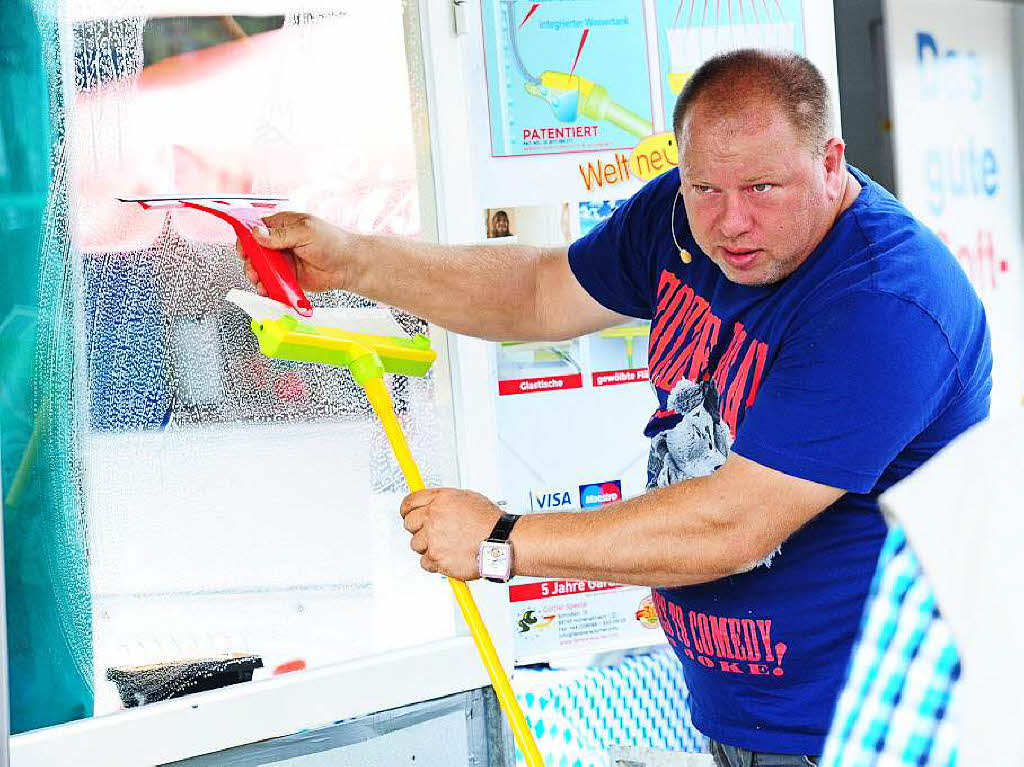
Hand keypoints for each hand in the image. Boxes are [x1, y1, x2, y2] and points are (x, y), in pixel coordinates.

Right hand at [236, 211, 359, 294]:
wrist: (349, 266)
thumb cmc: (333, 242)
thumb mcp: (305, 232)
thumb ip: (280, 234)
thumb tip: (257, 233)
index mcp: (282, 225)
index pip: (255, 228)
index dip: (246, 238)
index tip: (243, 248)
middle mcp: (279, 243)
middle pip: (254, 251)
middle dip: (250, 260)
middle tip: (253, 268)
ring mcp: (282, 261)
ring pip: (260, 268)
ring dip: (256, 275)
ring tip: (259, 281)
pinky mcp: (287, 277)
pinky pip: (271, 283)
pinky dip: (266, 287)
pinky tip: (267, 289)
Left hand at [400, 488, 502, 580]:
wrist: (501, 542)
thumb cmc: (490, 522)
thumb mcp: (468, 498)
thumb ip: (445, 502)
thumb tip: (432, 504)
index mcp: (440, 499)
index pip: (410, 502)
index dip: (407, 510)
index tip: (408, 515)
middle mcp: (433, 516)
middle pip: (409, 524)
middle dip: (419, 530)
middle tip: (433, 534)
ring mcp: (433, 538)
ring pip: (416, 545)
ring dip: (429, 547)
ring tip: (448, 546)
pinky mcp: (436, 558)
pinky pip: (425, 562)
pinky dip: (436, 563)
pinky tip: (450, 557)